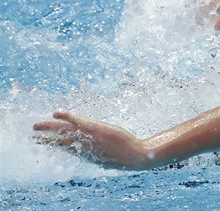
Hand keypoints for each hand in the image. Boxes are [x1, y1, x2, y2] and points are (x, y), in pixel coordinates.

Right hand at [33, 112, 147, 169]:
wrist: (135, 156)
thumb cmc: (125, 157)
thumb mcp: (108, 159)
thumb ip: (98, 157)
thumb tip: (98, 160)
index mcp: (85, 155)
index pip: (65, 148)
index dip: (53, 144)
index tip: (43, 142)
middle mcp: (83, 147)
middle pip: (59, 141)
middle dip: (45, 138)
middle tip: (32, 136)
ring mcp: (88, 137)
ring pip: (64, 131)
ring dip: (49, 127)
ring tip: (35, 126)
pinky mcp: (95, 129)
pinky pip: (77, 121)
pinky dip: (66, 116)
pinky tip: (56, 112)